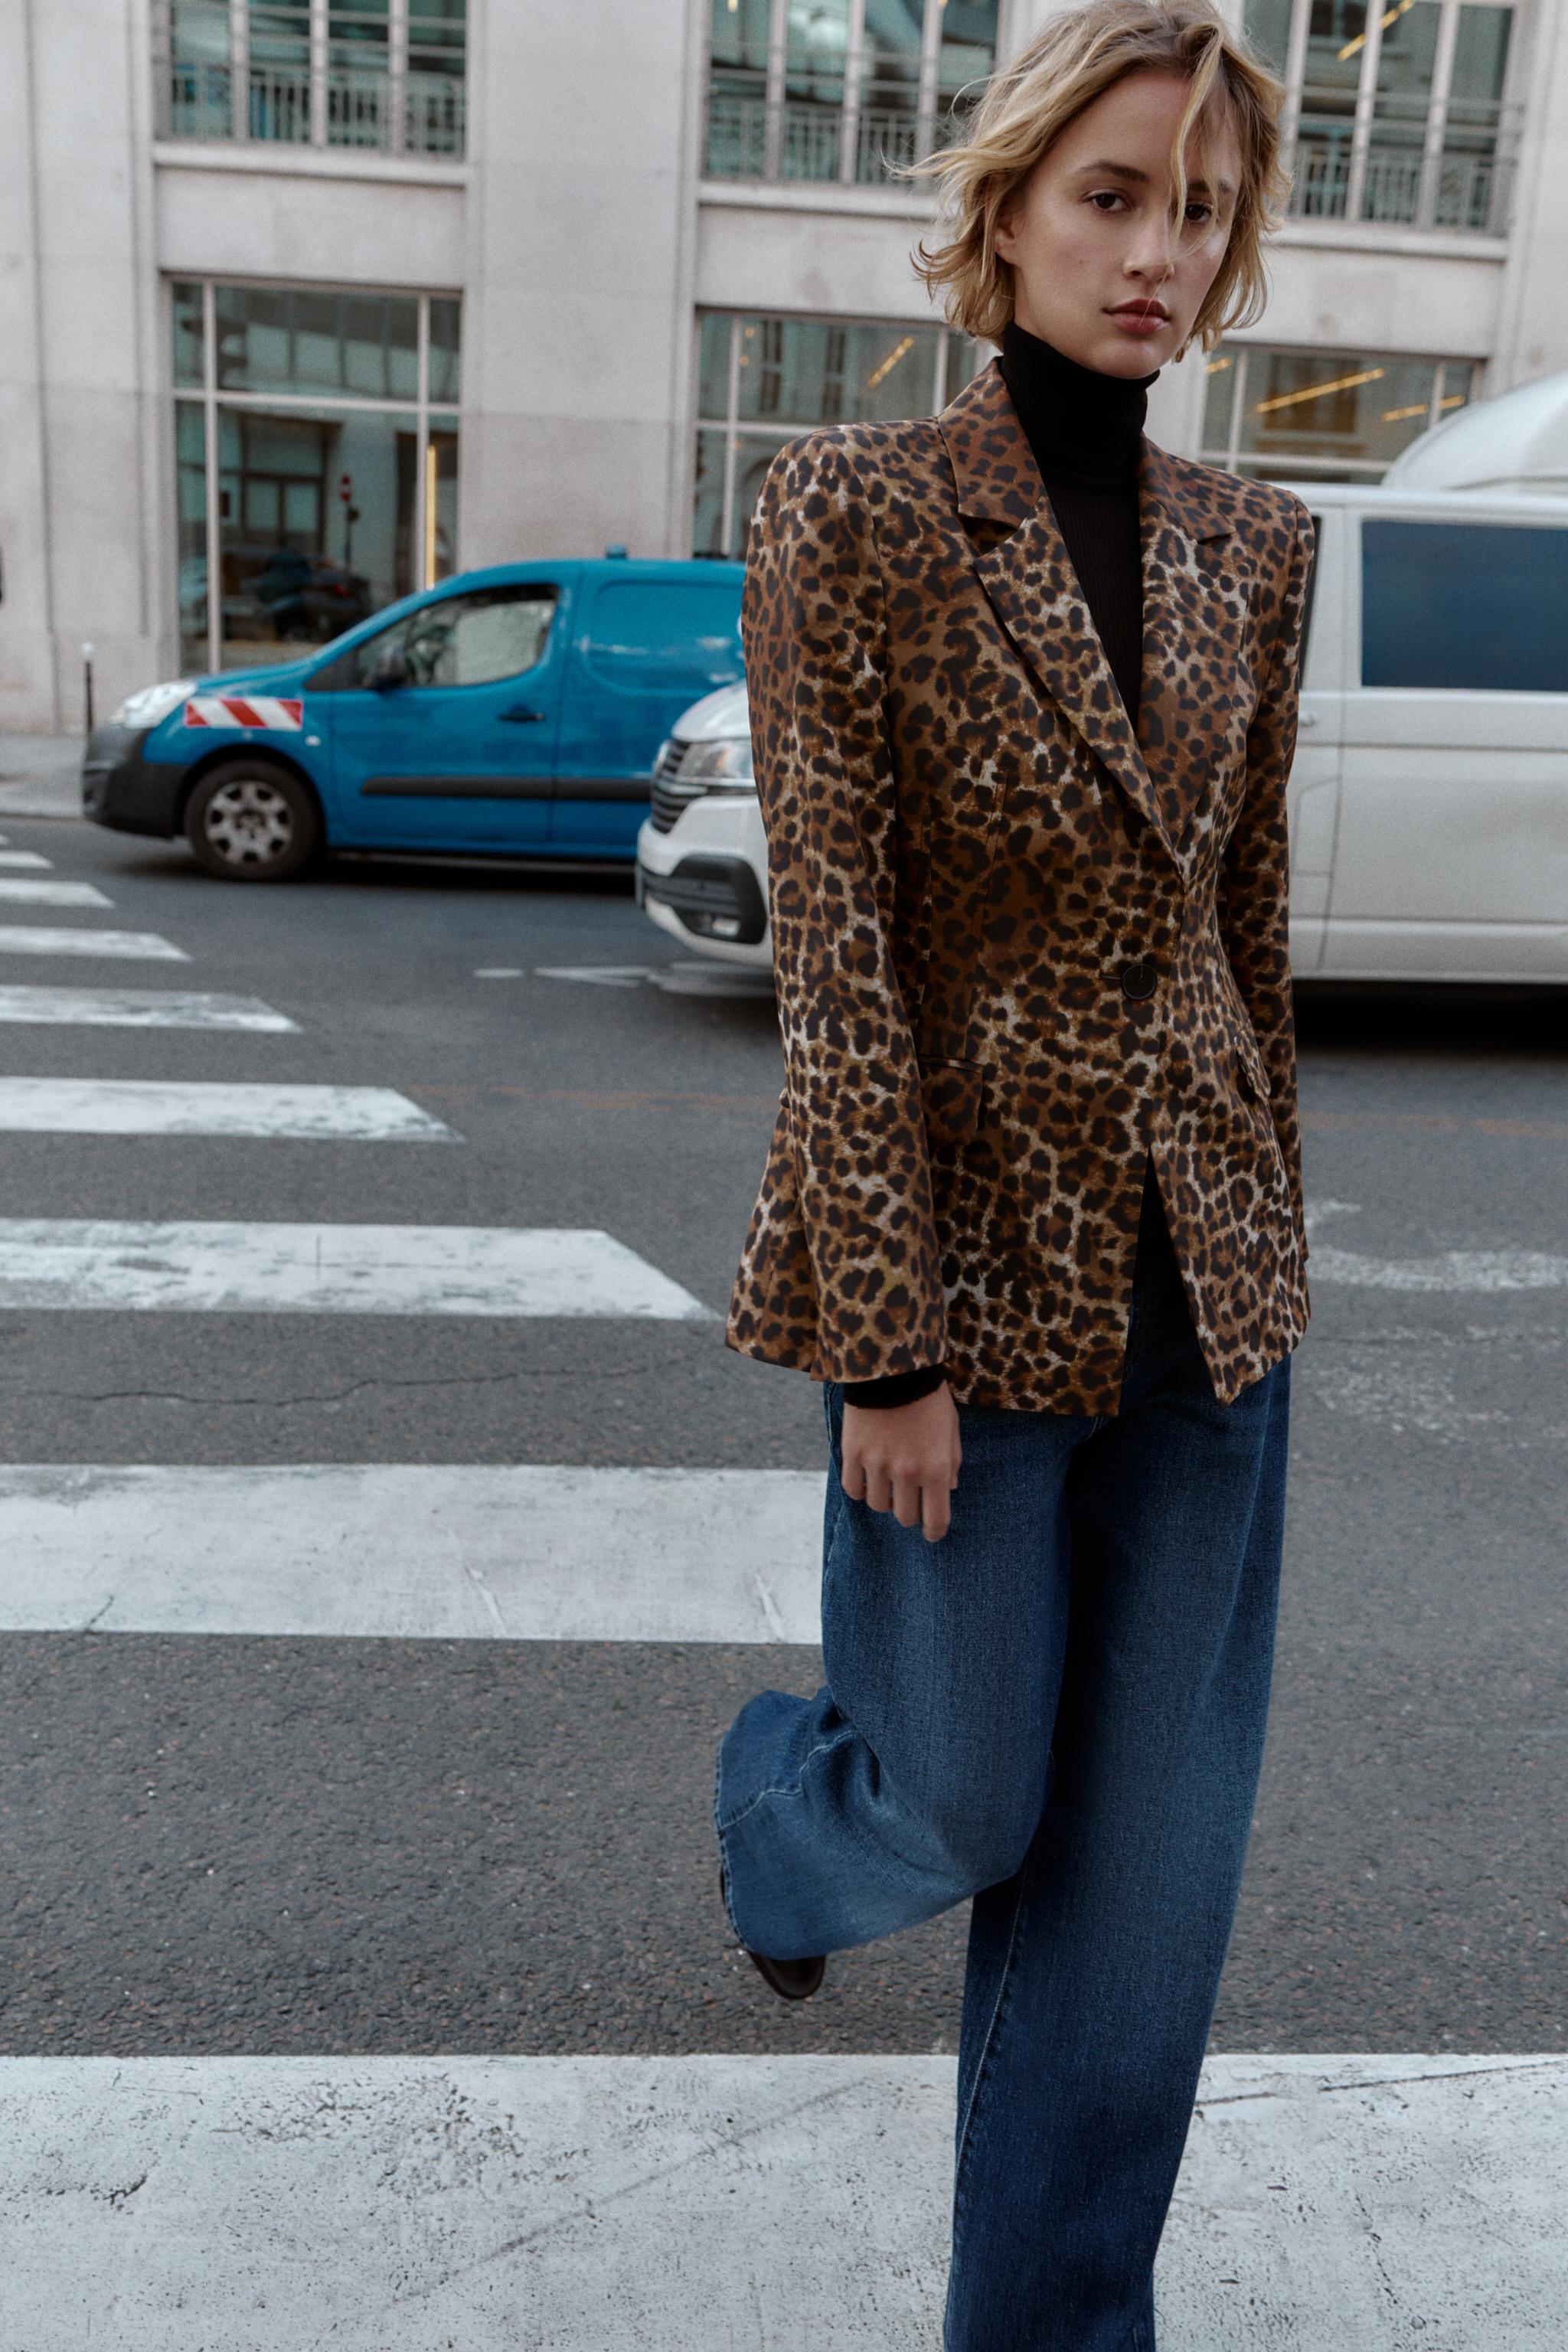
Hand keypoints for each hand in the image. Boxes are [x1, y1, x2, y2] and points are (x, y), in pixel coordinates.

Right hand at [841, 1383, 961, 1543]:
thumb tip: (949, 1489)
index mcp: (936, 1469)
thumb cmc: (929, 1399)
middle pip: (905, 1517)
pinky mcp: (854, 1454)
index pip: (936, 1520)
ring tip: (889, 1486)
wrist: (894, 1369)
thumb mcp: (951, 1429)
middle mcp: (907, 1473)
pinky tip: (867, 1480)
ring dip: (885, 1500)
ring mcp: (878, 1464)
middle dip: (910, 1514)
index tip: (932, 1533)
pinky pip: (853, 1488)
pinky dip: (861, 1489)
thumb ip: (952, 1463)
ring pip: (878, 1505)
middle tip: (910, 1503)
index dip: (935, 1532)